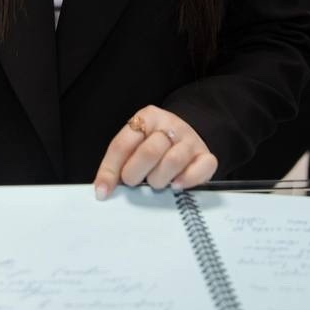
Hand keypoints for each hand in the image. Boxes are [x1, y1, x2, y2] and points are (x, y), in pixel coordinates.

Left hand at [93, 105, 217, 198]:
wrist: (185, 136)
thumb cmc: (154, 145)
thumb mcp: (134, 145)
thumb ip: (118, 163)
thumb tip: (102, 191)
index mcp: (147, 118)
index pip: (123, 144)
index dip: (110, 170)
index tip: (103, 191)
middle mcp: (170, 124)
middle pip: (150, 151)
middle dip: (136, 173)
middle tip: (135, 182)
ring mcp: (190, 140)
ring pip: (173, 161)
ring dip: (160, 179)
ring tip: (156, 183)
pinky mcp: (206, 155)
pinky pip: (202, 167)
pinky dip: (187, 180)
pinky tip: (177, 185)